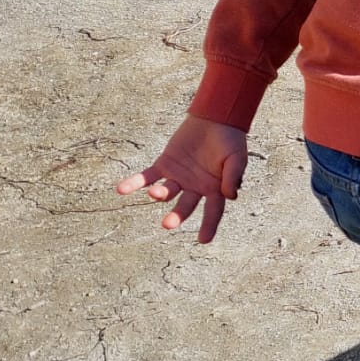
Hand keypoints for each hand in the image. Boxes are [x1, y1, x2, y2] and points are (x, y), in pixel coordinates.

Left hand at [114, 114, 249, 243]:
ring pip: (166, 191)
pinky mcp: (164, 164)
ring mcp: (178, 177)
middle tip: (167, 224)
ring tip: (154, 193)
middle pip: (185, 205)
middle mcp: (195, 187)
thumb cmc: (231, 141)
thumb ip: (233, 177)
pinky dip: (134, 183)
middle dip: (177, 215)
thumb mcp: (237, 159)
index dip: (209, 226)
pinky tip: (121, 190)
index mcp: (215, 189)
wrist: (215, 119)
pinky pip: (147, 176)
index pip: (213, 212)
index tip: (203, 241)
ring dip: (159, 194)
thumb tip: (229, 197)